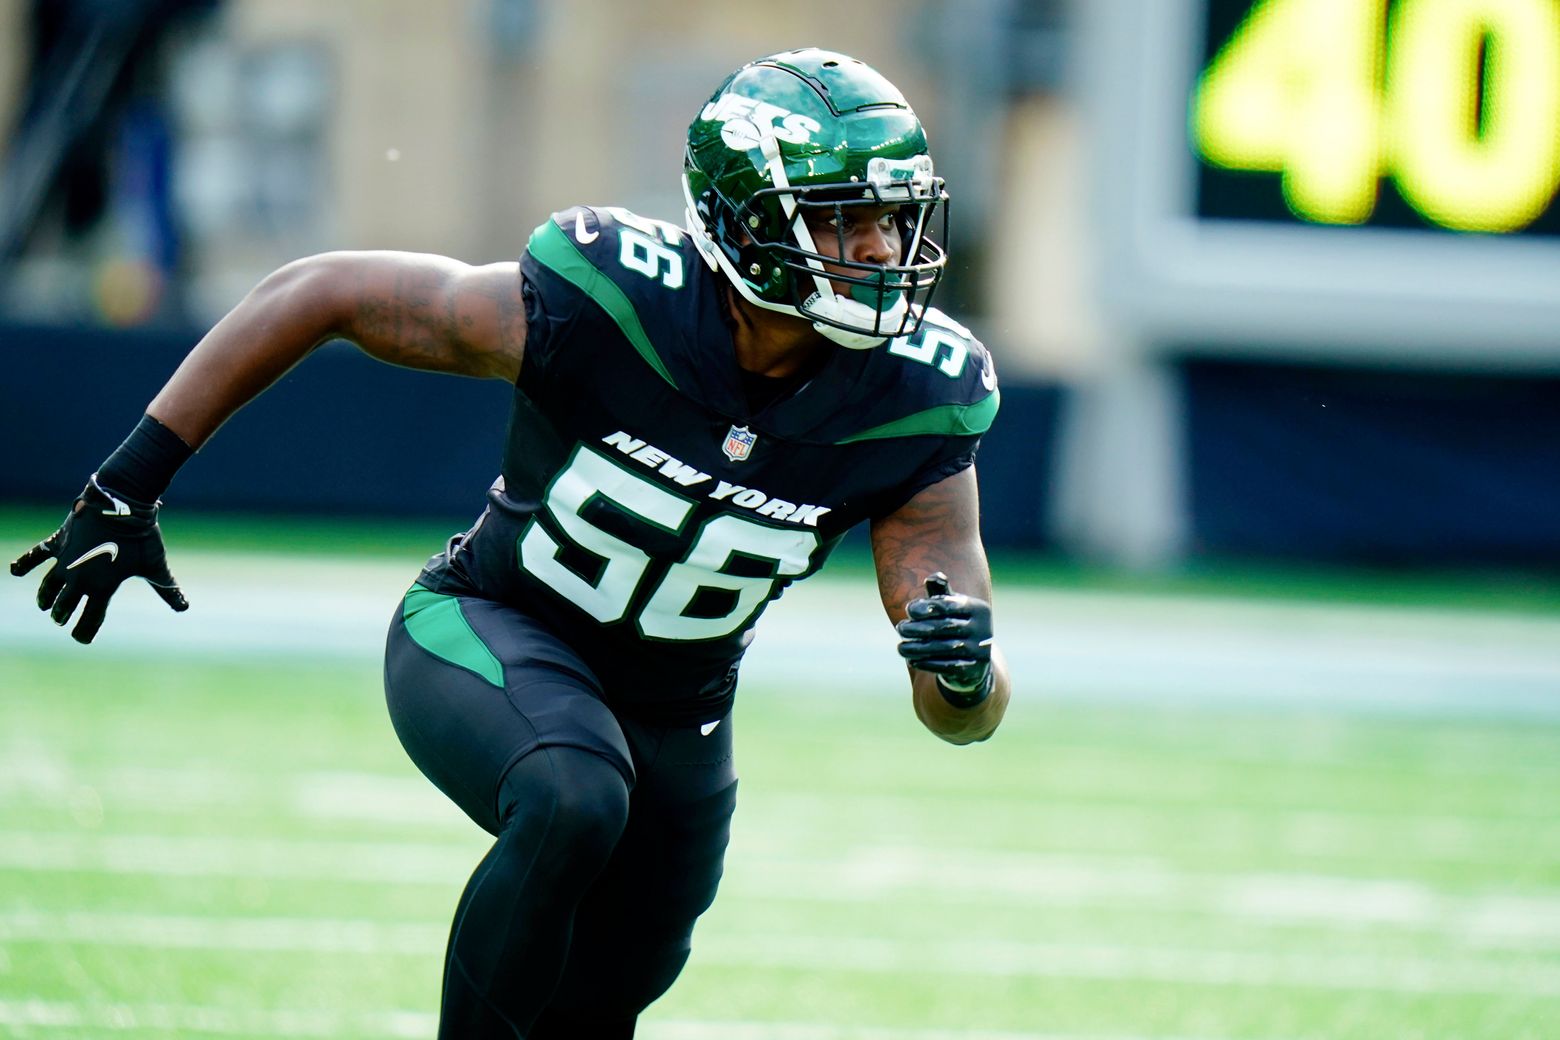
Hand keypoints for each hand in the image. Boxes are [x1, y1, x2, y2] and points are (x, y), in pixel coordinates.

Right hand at [10, 476, 188, 643]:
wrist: (120, 504)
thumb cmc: (141, 536)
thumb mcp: (156, 565)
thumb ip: (167, 588)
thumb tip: (184, 607)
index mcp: (102, 588)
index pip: (90, 619)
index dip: (85, 632)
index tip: (83, 639)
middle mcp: (79, 579)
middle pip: (65, 605)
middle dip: (63, 615)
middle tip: (61, 620)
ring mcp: (65, 561)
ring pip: (49, 586)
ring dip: (46, 598)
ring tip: (45, 606)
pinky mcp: (58, 543)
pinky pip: (36, 555)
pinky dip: (25, 563)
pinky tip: (14, 571)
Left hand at [895, 572, 993, 705]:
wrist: (974, 660)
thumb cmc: (956, 625)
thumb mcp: (951, 607)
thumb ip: (941, 592)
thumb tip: (933, 577)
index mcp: (978, 608)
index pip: (949, 605)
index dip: (927, 606)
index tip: (908, 609)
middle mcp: (982, 628)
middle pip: (945, 627)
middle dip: (918, 628)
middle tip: (900, 628)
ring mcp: (979, 650)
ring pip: (945, 648)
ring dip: (918, 648)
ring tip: (900, 648)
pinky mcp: (973, 669)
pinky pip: (947, 666)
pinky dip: (928, 664)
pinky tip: (912, 661)